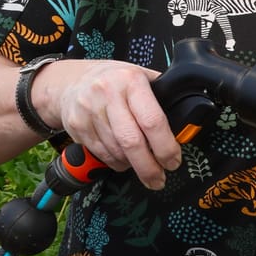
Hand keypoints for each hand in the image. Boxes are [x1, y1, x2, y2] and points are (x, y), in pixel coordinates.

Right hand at [33, 61, 181, 190]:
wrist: (70, 81)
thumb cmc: (114, 81)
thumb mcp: (140, 77)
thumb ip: (160, 97)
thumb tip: (184, 127)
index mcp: (131, 81)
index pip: (153, 120)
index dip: (166, 147)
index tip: (173, 160)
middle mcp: (108, 94)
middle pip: (132, 142)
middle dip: (149, 167)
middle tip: (159, 179)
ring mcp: (89, 111)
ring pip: (116, 152)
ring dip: (133, 165)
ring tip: (142, 167)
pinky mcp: (77, 127)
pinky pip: (102, 154)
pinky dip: (116, 162)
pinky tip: (123, 160)